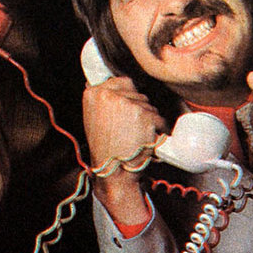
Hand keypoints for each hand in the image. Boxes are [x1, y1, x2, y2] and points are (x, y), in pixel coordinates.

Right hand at [83, 76, 164, 224]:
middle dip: (139, 108)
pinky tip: (146, 140)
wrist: (114, 171)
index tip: (127, 111)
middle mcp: (108, 95)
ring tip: (135, 136)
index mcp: (93, 94)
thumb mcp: (93, 120)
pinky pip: (159, 117)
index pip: (122, 81)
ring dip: (148, 119)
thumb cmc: (106, 150)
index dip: (128, 96)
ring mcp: (126, 103)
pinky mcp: (144, 114)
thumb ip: (103, 101)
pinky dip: (157, 130)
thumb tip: (114, 85)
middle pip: (137, 92)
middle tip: (130, 128)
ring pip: (149, 104)